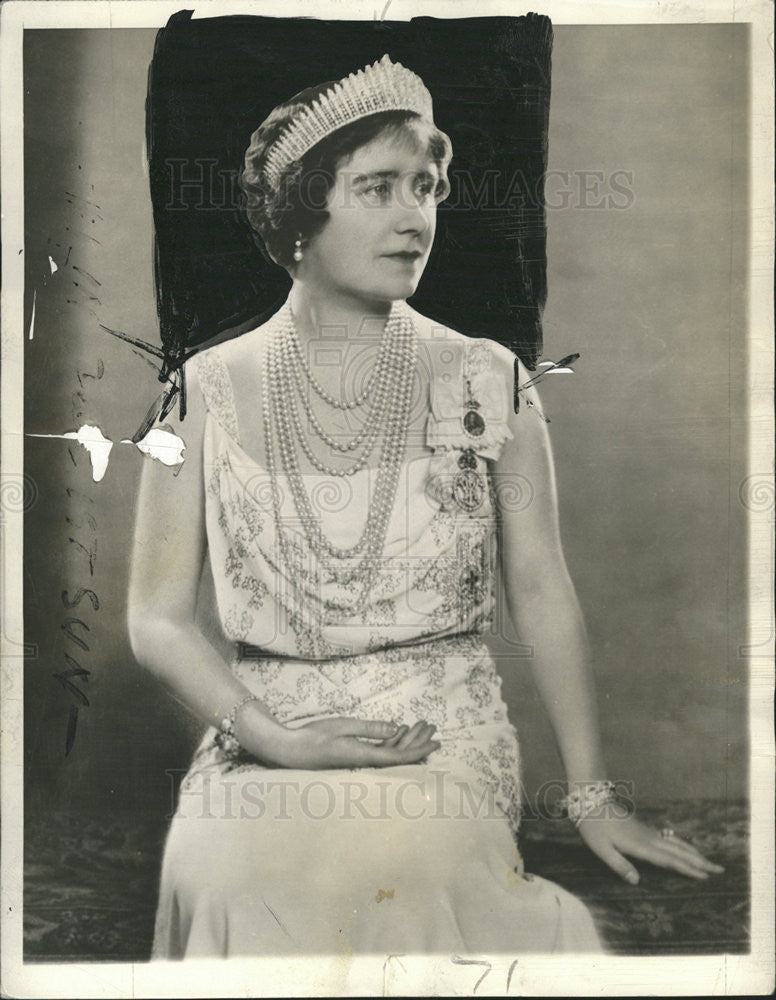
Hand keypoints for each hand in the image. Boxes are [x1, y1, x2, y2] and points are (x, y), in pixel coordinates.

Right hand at [273, 716, 440, 769]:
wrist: (290, 750)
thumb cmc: (314, 737)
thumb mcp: (344, 727)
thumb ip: (371, 729)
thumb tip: (396, 728)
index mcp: (365, 758)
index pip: (401, 757)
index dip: (420, 750)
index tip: (436, 743)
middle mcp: (365, 764)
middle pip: (400, 755)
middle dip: (418, 741)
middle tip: (432, 726)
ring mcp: (359, 762)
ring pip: (391, 752)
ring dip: (406, 739)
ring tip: (421, 724)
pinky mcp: (354, 758)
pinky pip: (379, 751)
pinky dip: (392, 741)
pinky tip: (399, 730)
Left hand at [577, 813, 724, 884]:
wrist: (591, 800)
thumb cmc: (593, 826)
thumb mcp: (601, 849)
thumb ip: (619, 865)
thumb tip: (637, 882)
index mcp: (640, 846)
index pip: (668, 860)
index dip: (687, 869)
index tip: (705, 876)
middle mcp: (648, 838)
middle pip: (678, 851)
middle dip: (699, 861)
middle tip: (719, 869)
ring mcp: (647, 832)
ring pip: (675, 843)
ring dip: (692, 852)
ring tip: (707, 860)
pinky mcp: (643, 828)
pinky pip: (668, 839)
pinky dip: (681, 845)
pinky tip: (684, 848)